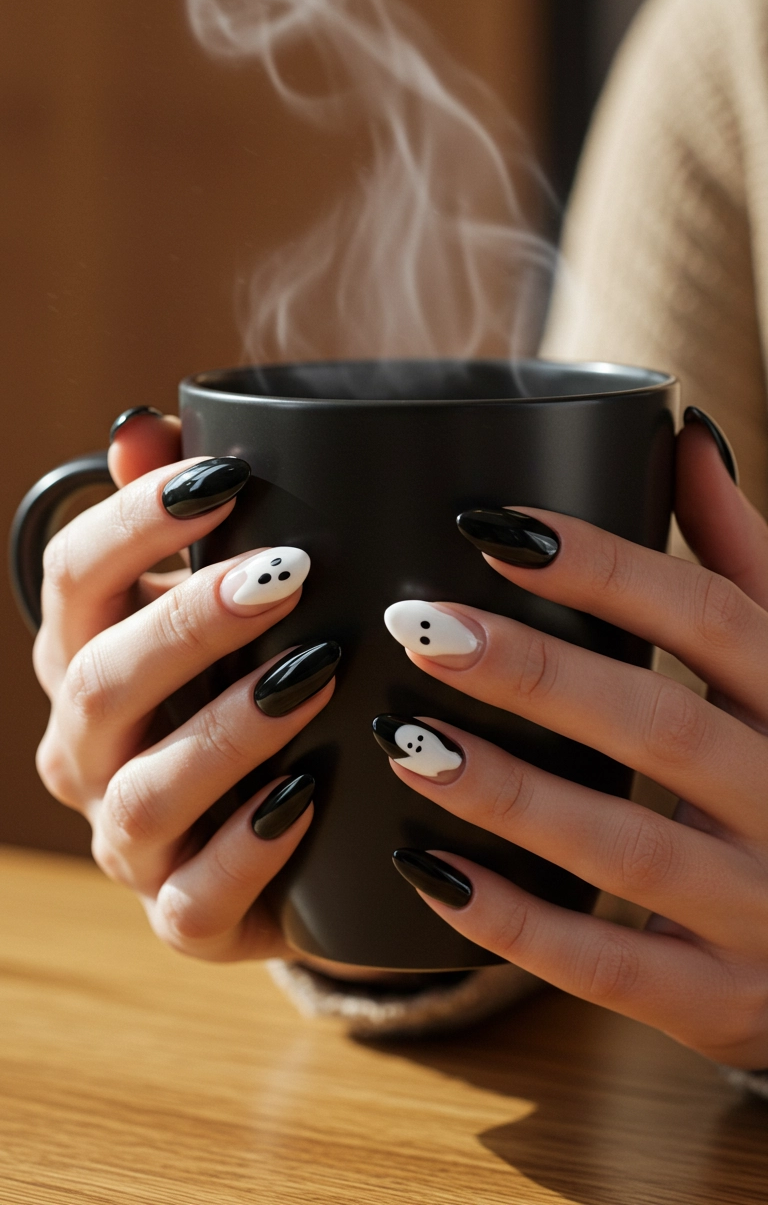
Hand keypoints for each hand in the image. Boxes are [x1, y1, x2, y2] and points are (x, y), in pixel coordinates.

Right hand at [33, 409, 336, 962]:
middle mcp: (85, 748)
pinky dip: (251, 847)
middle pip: (99, 679)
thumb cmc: (255, 684)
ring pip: (144, 791)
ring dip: (229, 729)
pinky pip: (197, 896)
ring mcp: (127, 841)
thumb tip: (142, 423)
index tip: (225, 474)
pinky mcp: (182, 919)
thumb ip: (188, 520)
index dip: (137, 520)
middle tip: (289, 573)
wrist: (298, 828)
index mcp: (85, 654)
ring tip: (316, 674)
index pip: (73, 576)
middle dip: (191, 622)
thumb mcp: (228, 602)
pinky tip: (312, 794)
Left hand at [383, 412, 767, 1068]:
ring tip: (406, 737)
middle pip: (659, 724)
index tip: (489, 526)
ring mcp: (761, 910)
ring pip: (625, 845)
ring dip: (510, 792)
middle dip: (534, 674)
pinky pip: (610, 966)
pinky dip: (516, 921)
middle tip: (420, 626)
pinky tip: (426, 871)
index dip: (604, 567)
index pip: (712, 616)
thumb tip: (687, 434)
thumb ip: (742, 561)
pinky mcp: (720, 999)